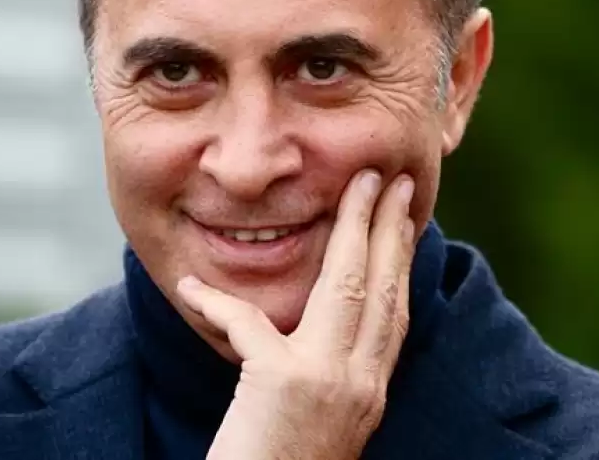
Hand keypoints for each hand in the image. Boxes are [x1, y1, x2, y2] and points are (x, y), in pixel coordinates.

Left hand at [176, 170, 416, 459]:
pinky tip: (193, 288)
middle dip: (391, 227)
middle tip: (395, 178)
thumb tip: (306, 332)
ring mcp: (327, 383)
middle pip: (384, 290)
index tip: (406, 216)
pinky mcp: (282, 385)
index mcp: (368, 393)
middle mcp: (360, 386)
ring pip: (349, 289)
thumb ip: (323, 374)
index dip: (401, 260)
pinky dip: (218, 305)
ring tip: (361, 187)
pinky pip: (249, 327)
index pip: (395, 312)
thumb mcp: (314, 420)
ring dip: (355, 230)